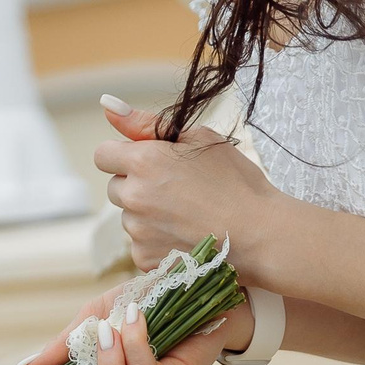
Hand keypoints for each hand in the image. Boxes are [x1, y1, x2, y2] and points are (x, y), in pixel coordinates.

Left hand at [94, 99, 280, 275]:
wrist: (261, 233)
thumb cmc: (236, 181)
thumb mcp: (198, 139)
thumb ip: (146, 123)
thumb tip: (107, 105)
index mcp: (142, 162)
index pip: (103, 155)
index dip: (124, 156)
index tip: (148, 162)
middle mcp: (133, 196)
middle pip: (115, 187)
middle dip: (137, 185)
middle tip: (176, 189)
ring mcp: (138, 231)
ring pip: (129, 218)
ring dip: (147, 214)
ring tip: (188, 214)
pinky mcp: (146, 259)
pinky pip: (140, 245)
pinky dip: (157, 242)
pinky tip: (186, 236)